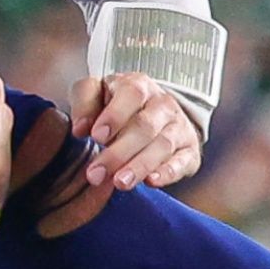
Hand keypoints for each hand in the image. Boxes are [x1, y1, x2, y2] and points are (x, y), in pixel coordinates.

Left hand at [68, 70, 201, 191]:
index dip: (114, 115)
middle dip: (119, 152)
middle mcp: (163, 104)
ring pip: (163, 145)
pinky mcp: (189, 150)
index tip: (96, 136)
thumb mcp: (96, 94)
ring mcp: (179, 127)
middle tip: (96, 173)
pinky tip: (152, 182)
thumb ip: (84, 102)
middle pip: (144, 127)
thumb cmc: (116, 105)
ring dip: (140, 166)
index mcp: (139, 86)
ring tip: (119, 183)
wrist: (151, 113)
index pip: (131, 94)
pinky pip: (184, 161)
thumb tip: (80, 128)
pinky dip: (169, 172)